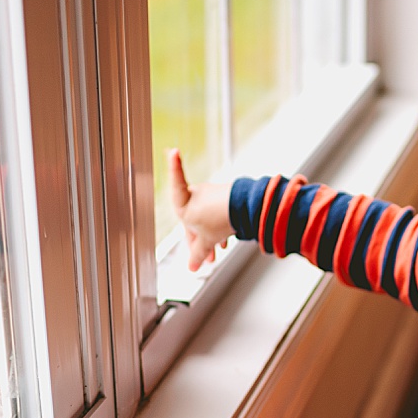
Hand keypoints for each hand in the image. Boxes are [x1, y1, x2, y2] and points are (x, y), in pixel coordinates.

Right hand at [167, 149, 234, 270]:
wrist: (243, 209)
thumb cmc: (219, 219)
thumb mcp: (205, 241)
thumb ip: (198, 254)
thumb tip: (192, 267)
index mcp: (185, 204)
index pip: (176, 186)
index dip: (175, 169)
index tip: (174, 150)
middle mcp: (197, 196)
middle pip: (193, 219)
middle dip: (199, 239)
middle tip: (206, 257)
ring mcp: (212, 197)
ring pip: (207, 219)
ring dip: (211, 237)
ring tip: (217, 253)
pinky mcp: (226, 200)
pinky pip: (218, 216)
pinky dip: (220, 229)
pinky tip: (226, 241)